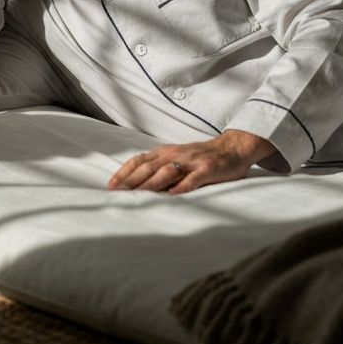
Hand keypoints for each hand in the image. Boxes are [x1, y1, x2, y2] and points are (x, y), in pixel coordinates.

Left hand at [107, 130, 277, 194]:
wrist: (233, 148)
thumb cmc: (200, 157)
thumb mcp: (176, 158)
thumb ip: (158, 169)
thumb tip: (135, 186)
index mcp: (165, 152)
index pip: (139, 161)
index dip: (123, 173)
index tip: (110, 187)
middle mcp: (175, 154)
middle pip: (148, 167)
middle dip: (131, 181)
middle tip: (117, 194)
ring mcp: (192, 161)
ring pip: (167, 171)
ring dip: (151, 183)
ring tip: (137, 195)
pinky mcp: (208, 169)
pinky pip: (193, 178)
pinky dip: (182, 186)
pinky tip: (173, 195)